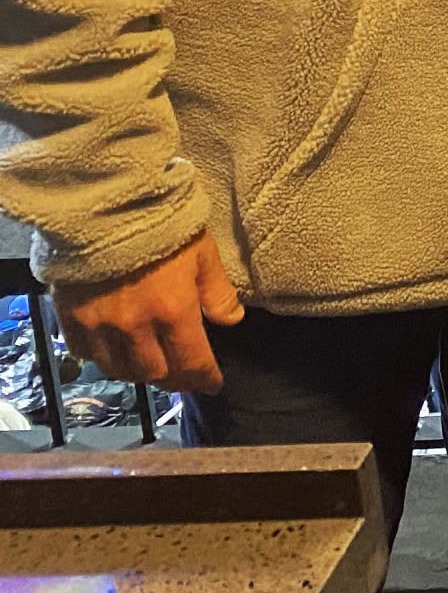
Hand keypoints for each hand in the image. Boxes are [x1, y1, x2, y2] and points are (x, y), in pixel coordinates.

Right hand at [51, 232, 244, 393]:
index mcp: (173, 311)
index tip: (213, 384)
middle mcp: (135, 327)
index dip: (205, 379)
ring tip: (151, 366)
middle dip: (174, 379)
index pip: (192, 362)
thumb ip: (217, 291)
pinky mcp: (71, 319)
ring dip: (139, 373)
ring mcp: (99, 326)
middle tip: (183, 376)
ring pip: (120, 370)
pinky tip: (113, 351)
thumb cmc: (159, 224)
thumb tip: (231, 320)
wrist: (100, 207)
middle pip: (155, 372)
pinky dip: (102, 359)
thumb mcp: (202, 251)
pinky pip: (85, 355)